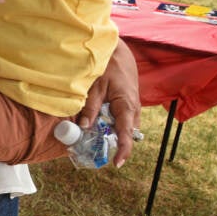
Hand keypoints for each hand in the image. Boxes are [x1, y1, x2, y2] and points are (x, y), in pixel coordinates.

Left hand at [80, 40, 140, 167]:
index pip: (127, 134)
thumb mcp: (96, 86)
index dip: (123, 150)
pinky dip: (110, 124)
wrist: (119, 52)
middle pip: (125, 134)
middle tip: (92, 149)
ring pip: (123, 127)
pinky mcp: (128, 105)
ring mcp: (132, 107)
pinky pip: (121, 120)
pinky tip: (96, 122)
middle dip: (112, 144)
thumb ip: (90, 107)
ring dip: (110, 133)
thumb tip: (83, 127)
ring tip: (91, 136)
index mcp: (127, 105)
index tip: (117, 163)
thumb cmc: (108, 66)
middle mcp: (133, 109)